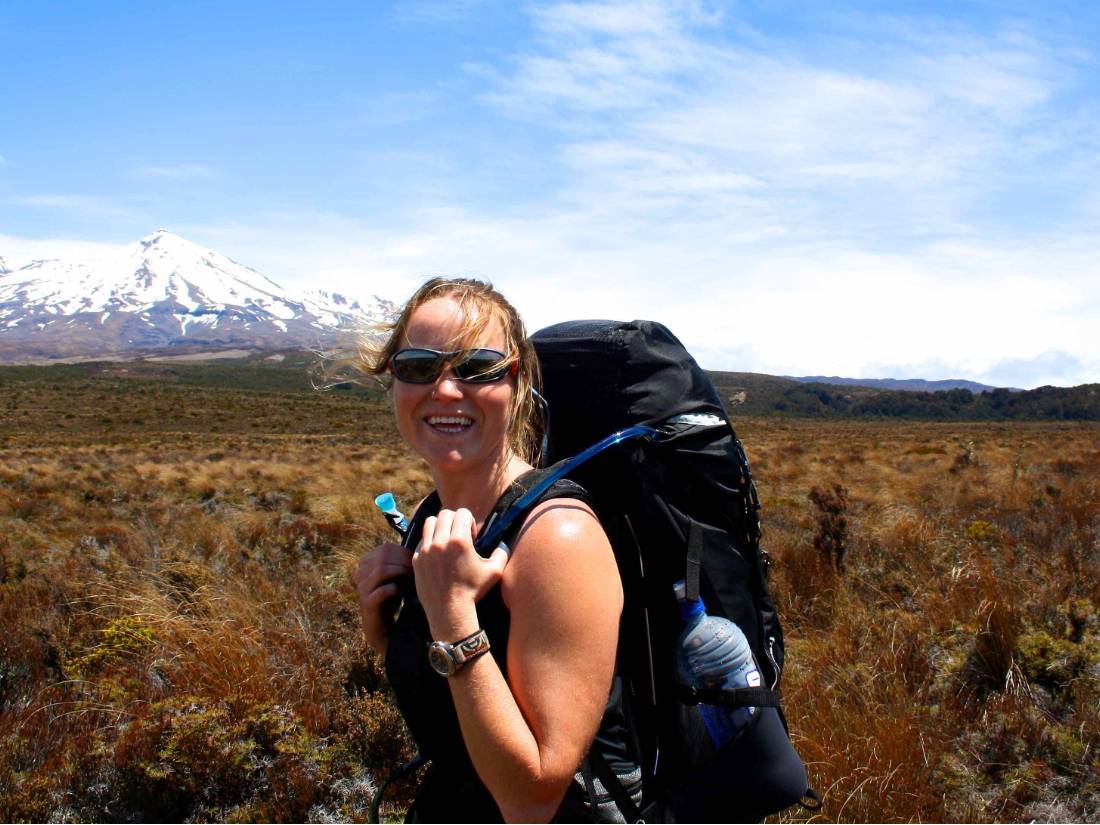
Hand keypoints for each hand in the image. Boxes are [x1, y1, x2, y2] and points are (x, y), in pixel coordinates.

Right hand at [352, 542, 411, 655]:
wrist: (381, 623)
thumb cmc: (391, 595)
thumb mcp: (395, 574)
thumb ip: (401, 560)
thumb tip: (421, 544)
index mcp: (366, 562)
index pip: (386, 548)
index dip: (404, 553)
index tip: (417, 561)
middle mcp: (360, 572)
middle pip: (383, 556)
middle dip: (404, 562)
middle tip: (416, 571)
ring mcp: (361, 587)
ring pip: (381, 571)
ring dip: (401, 573)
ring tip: (411, 580)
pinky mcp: (366, 602)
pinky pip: (382, 590)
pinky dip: (395, 589)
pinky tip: (402, 593)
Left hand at [413, 508, 509, 636]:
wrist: (450, 611)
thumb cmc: (474, 591)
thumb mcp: (494, 572)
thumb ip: (502, 553)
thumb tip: (503, 544)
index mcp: (459, 540)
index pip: (462, 512)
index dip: (470, 521)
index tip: (472, 537)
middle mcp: (440, 541)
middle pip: (445, 514)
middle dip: (454, 520)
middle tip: (460, 536)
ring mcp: (425, 550)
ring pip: (429, 522)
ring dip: (439, 526)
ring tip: (446, 540)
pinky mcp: (416, 559)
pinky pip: (421, 540)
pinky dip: (429, 541)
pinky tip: (437, 554)